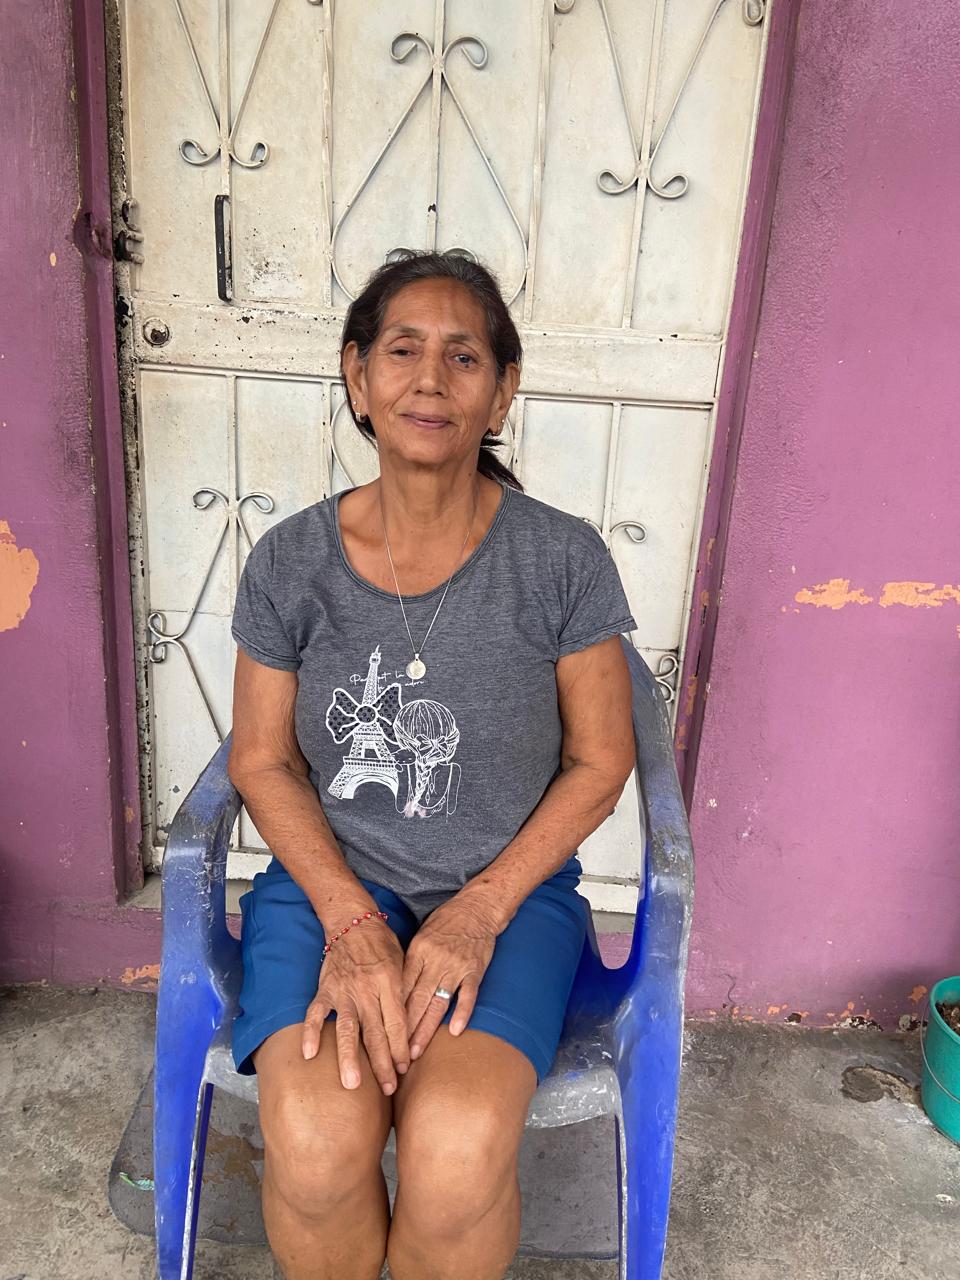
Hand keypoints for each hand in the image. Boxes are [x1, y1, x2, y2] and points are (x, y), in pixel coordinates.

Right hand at [301, 915, 410, 1094]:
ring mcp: (343, 990)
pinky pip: (315, 1013)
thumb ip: (403, 994)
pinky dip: (311, 1033)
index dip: (401, 1049)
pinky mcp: (325, 989)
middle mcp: (366, 989)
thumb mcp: (403, 963)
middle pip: (375, 1033)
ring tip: (352, 1084)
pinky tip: (309, 1055)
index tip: (404, 1069)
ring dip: (350, 1058)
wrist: (352, 921)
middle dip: (383, 1064)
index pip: (397, 1023)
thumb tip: (410, 1030)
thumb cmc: (383, 945)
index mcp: (389, 982)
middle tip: (389, 1088)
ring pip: (347, 1029)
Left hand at [401, 893, 499, 1060]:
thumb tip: (393, 990)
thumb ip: (410, 962)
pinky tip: (454, 1031)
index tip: (381, 1035)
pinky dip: (462, 1013)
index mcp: (418, 951)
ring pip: (438, 1002)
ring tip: (415, 1052)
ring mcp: (456, 966)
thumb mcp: (421, 936)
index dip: (390, 1013)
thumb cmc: (446, 921)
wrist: (477, 907)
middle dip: (404, 1029)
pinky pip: (468, 995)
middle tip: (393, 1054)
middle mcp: (435, 960)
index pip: (400, 987)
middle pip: (416, 999)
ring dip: (426, 1029)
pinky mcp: (475, 970)